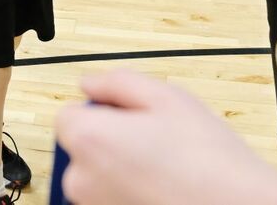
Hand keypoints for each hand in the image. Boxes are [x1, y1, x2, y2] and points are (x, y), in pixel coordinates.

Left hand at [56, 71, 276, 204]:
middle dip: (109, 140)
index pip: (69, 115)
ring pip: (98, 178)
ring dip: (119, 169)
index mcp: (88, 139)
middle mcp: (81, 181)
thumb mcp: (166, 97)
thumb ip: (116, 82)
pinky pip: (112, 198)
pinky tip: (162, 189)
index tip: (131, 117)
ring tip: (164, 168)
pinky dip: (129, 192)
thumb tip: (89, 84)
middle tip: (156, 141)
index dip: (101, 110)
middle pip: (81, 148)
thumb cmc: (207, 159)